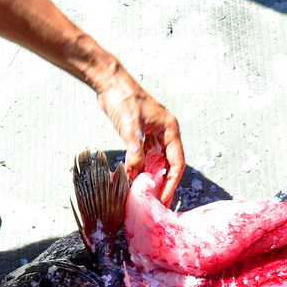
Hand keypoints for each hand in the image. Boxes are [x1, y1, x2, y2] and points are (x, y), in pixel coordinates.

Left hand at [95, 72, 184, 204]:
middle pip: (169, 165)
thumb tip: (135, 174)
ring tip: (147, 196)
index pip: (177, 162)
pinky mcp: (141, 136)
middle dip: (164, 183)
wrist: (110, 83)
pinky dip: (140, 169)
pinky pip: (145, 157)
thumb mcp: (131, 128)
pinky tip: (135, 180)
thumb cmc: (125, 99)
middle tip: (158, 203)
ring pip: (156, 162)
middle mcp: (165, 134)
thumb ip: (135, 151)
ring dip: (152, 178)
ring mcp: (153, 136)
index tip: (164, 197)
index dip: (172, 181)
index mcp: (170, 130)